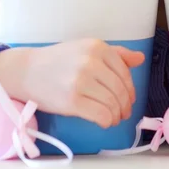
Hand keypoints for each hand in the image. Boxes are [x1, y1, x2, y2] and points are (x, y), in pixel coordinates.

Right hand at [0, 39, 144, 128]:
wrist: (29, 70)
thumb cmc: (60, 59)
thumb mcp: (87, 48)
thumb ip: (116, 54)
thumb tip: (140, 58)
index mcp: (97, 47)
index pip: (124, 72)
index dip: (130, 89)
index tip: (129, 98)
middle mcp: (91, 62)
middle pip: (120, 89)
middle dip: (126, 104)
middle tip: (124, 112)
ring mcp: (81, 82)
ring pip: (112, 103)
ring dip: (117, 114)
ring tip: (114, 117)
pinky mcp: (72, 101)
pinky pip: (101, 114)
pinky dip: (107, 121)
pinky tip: (105, 121)